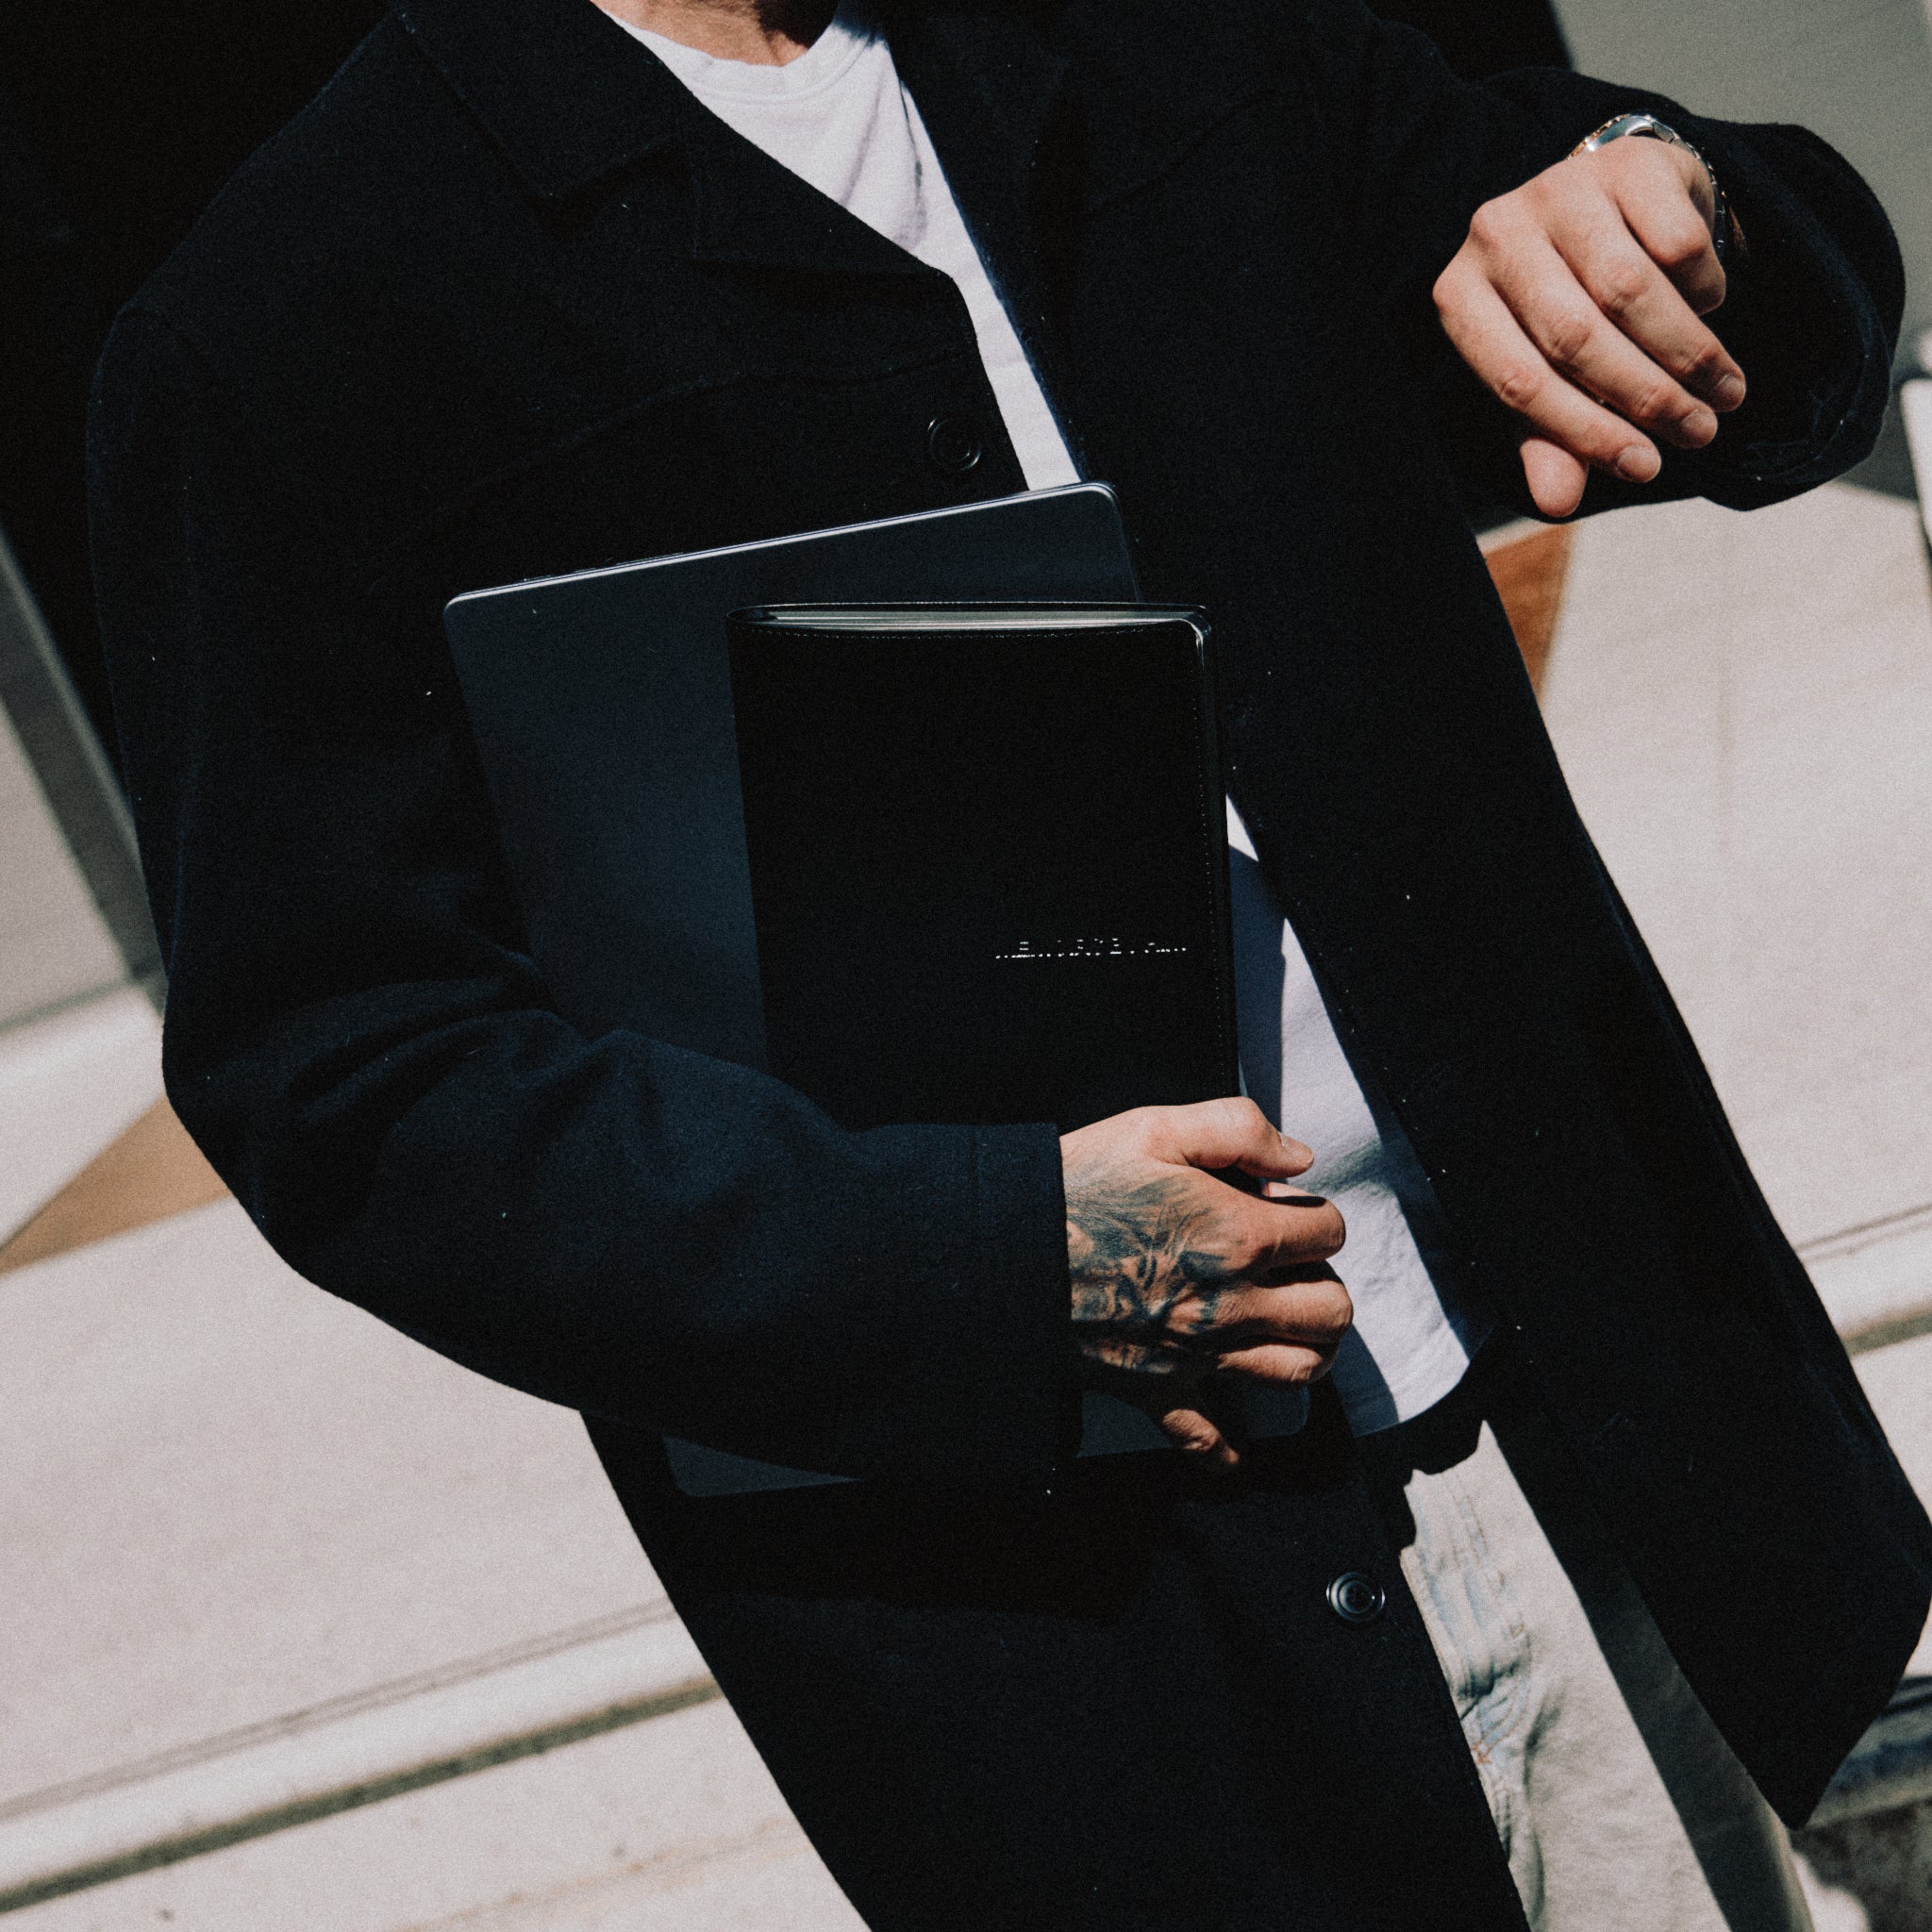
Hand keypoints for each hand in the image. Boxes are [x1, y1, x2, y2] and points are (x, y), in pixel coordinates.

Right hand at [1062, 1096, 1351, 1468]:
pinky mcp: (1157, 1389)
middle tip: (1288, 1266)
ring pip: (1298, 1371)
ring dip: (1307, 1349)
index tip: (1278, 1207)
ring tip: (1285, 1326)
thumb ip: (1238, 1129)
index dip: (1311, 1214)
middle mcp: (1232, 1303)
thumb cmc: (1073, 1188)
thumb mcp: (1154, 1128)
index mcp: (1238, 1235)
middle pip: (1331, 1310)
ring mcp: (1198, 1354)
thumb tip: (1298, 1158)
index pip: (1329, 1232)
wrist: (1002, 1254)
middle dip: (1322, 1281)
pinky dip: (1226, 1449)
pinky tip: (1233, 1447)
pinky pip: (1207, 1438)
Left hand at [1433, 135, 1744, 517]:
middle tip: (1699, 433)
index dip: (1586, 434)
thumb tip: (1559, 504)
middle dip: (1647, 398)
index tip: (1645, 469)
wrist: (1605, 207)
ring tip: (1723, 395)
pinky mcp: (1625, 164)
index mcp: (1459, 296)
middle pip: (1576, 338)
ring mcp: (1559, 189)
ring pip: (1631, 291)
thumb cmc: (1562, 309)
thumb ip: (1549, 439)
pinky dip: (1703, 290)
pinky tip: (1709, 308)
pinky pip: (1678, 242)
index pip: (1519, 381)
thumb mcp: (1546, 377)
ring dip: (1688, 355)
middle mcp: (1496, 234)